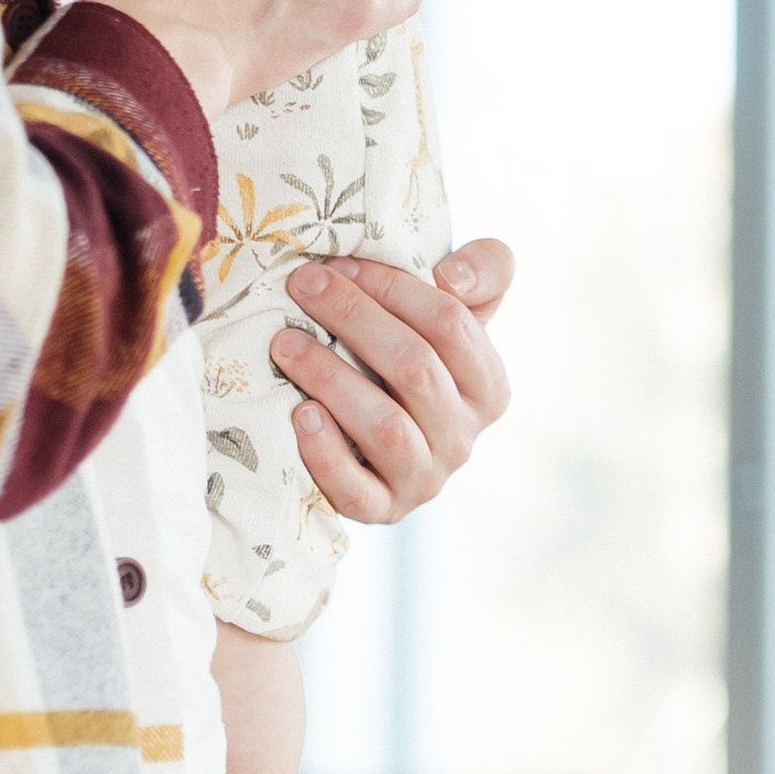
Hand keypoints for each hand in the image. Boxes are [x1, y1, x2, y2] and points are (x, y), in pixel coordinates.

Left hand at [275, 240, 511, 523]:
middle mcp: (464, 437)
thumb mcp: (461, 311)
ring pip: (386, 428)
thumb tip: (452, 276)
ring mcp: (425, 479)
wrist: (379, 440)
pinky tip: (298, 414)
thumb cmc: (412, 356)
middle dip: (354, 318)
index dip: (395, 287)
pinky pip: (357, 492)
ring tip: (285, 344)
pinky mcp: (383, 510)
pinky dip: (326, 454)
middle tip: (302, 286)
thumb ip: (485, 270)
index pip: (452, 325)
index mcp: (488, 386)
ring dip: (332, 378)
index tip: (341, 263)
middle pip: (415, 368)